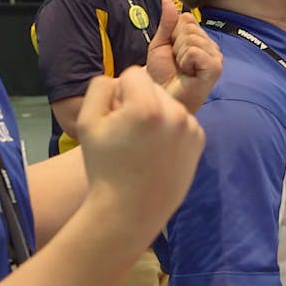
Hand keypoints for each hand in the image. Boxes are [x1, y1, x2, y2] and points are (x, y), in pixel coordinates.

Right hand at [77, 67, 204, 242]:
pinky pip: (181, 121)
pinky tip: (158, 152)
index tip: (115, 119)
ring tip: (143, 145)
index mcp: (147, 106)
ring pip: (168, 103)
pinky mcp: (199, 142)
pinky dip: (170, 130)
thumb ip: (100, 87)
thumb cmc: (104, 167)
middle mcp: (175, 112)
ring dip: (156, 114)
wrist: (129, 211)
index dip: (119, 94)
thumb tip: (120, 81)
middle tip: (128, 133)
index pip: (133, 74)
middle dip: (140, 101)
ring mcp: (191, 128)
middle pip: (153, 87)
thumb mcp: (86, 122)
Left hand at [146, 0, 221, 114]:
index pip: (186, 18)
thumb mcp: (160, 43)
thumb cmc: (162, 74)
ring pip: (191, 38)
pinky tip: (187, 74)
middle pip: (189, 27)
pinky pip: (194, 51)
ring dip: (179, 54)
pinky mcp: (215, 68)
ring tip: (181, 69)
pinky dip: (185, 61)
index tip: (171, 51)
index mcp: (200, 38)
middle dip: (175, 44)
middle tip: (176, 63)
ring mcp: (215, 57)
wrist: (163, 96)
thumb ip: (167, 22)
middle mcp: (211, 46)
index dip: (172, 34)